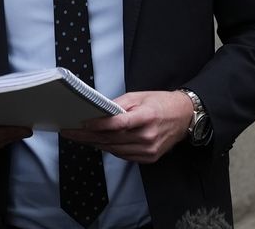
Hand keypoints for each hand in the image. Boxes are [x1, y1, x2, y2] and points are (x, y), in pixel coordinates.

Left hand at [59, 90, 193, 162]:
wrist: (184, 117)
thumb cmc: (160, 103)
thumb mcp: (139, 96)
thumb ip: (119, 104)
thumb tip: (98, 111)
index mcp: (146, 117)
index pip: (118, 124)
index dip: (99, 124)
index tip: (82, 123)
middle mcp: (148, 136)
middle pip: (112, 139)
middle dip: (87, 136)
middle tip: (70, 132)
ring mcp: (149, 150)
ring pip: (115, 150)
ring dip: (95, 143)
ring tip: (79, 137)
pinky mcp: (149, 158)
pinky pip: (123, 155)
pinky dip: (109, 149)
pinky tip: (98, 142)